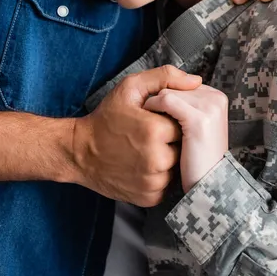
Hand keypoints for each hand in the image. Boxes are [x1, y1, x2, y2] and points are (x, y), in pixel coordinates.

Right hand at [72, 66, 201, 206]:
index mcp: (155, 130)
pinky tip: (144, 166)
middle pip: (183, 147)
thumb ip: (165, 77)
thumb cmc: (106, 117)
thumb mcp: (131, 87)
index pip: (185, 124)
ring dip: (167, 159)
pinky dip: (160, 177)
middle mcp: (156, 159)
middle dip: (171, 140)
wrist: (79, 152)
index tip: (158, 120)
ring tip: (146, 150)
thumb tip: (196, 80)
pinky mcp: (148, 198)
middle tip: (151, 135)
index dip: (173, 121)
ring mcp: (152, 181)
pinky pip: (167, 185)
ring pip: (177, 167)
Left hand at [145, 85, 227, 193]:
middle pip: (175, 85)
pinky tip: (147, 124)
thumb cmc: (196, 157)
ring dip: (153, 104)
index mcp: (216, 97)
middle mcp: (216, 98)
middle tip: (151, 121)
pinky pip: (165, 100)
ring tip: (149, 124)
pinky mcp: (197, 119)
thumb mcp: (195, 125)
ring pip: (168, 91)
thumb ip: (187, 103)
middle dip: (160, 99)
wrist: (205, 185)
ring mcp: (209, 108)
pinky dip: (153, 108)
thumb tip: (176, 84)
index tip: (160, 116)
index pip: (182, 83)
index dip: (167, 97)